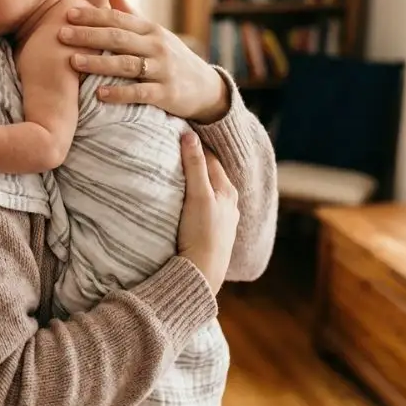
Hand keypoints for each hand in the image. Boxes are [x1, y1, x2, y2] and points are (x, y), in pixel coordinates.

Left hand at [59, 0, 230, 123]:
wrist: (206, 87)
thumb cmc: (172, 58)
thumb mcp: (155, 35)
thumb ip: (132, 16)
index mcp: (150, 30)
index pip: (118, 19)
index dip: (93, 16)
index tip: (68, 13)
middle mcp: (156, 46)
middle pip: (118, 38)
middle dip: (88, 35)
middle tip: (61, 33)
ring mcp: (162, 69)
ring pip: (126, 64)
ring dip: (98, 63)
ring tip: (74, 62)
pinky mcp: (166, 93)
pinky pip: (140, 92)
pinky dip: (119, 93)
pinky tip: (99, 93)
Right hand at [175, 131, 238, 294]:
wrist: (202, 273)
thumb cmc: (201, 233)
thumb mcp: (198, 196)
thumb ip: (194, 165)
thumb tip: (189, 135)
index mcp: (227, 190)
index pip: (210, 159)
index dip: (196, 145)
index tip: (180, 133)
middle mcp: (229, 203)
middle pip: (211, 174)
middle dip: (197, 161)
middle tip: (177, 148)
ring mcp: (222, 220)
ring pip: (209, 191)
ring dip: (197, 181)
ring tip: (179, 172)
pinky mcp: (213, 234)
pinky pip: (205, 207)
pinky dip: (197, 198)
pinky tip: (187, 202)